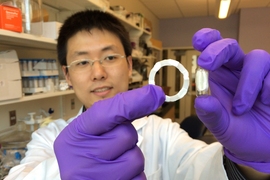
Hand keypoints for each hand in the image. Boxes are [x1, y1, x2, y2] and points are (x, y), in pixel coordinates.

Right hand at [54, 85, 164, 178]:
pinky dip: (133, 176)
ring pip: (136, 159)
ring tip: (113, 164)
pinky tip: (118, 176)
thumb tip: (150, 99)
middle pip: (126, 135)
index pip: (105, 113)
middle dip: (127, 139)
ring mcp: (95, 177)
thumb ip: (113, 116)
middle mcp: (81, 157)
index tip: (155, 94)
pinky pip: (138, 179)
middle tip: (112, 147)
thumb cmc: (83, 154)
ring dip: (131, 158)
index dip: (132, 102)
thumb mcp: (88, 133)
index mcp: (76, 135)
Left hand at [192, 28, 269, 172]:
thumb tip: (201, 100)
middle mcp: (238, 71)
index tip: (198, 42)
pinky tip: (266, 103)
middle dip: (218, 50)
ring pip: (257, 58)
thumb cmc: (239, 133)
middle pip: (230, 46)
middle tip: (207, 63)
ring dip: (247, 83)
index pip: (212, 50)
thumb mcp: (221, 127)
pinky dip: (267, 89)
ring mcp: (260, 75)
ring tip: (241, 108)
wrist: (262, 148)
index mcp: (219, 77)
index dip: (207, 40)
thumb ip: (211, 114)